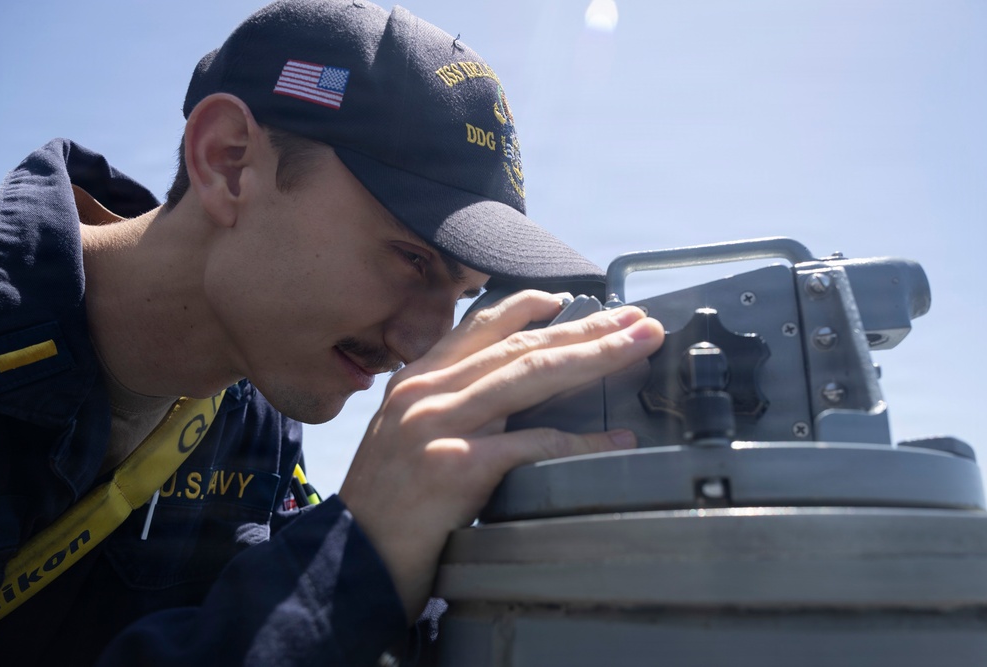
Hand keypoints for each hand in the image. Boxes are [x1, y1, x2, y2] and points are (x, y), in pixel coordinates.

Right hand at [339, 290, 663, 620]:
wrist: (353, 558)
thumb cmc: (385, 502)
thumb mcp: (404, 433)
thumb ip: (446, 404)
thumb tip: (507, 395)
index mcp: (416, 380)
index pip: (480, 326)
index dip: (531, 307)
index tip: (570, 299)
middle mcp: (428, 392)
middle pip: (520, 345)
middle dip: (585, 328)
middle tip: (636, 320)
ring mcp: (441, 424)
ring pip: (531, 376)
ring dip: (594, 358)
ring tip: (639, 347)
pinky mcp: (458, 465)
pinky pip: (535, 444)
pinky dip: (582, 441)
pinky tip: (616, 440)